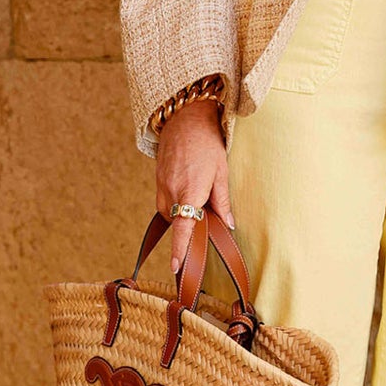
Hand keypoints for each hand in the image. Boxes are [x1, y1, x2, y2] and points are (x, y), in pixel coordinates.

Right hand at [154, 99, 232, 273]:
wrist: (185, 119)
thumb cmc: (207, 144)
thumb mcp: (222, 172)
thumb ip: (222, 201)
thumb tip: (227, 224)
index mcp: (190, 192)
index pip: (183, 228)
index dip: (180, 249)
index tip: (176, 267)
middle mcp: (171, 192)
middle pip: (178, 222)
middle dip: (191, 224)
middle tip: (208, 212)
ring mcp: (161, 186)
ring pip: (170, 213)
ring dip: (183, 212)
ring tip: (199, 191)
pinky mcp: (157, 181)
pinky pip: (165, 201)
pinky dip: (176, 202)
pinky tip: (188, 186)